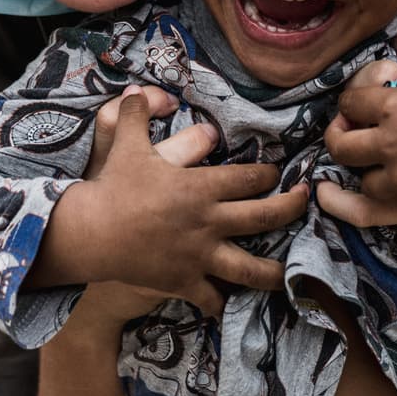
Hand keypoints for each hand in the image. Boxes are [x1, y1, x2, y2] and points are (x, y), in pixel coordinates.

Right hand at [48, 86, 306, 315]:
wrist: (92, 232)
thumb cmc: (113, 186)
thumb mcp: (126, 143)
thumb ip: (136, 114)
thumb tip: (134, 88)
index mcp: (202, 187)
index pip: (250, 178)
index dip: (269, 174)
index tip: (277, 174)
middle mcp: (210, 222)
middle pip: (264, 217)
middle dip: (290, 208)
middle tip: (304, 202)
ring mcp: (200, 255)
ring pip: (250, 269)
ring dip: (273, 272)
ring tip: (288, 275)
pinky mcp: (184, 281)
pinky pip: (210, 298)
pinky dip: (219, 304)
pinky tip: (227, 306)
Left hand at [324, 12, 396, 212]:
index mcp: (393, 107)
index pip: (350, 103)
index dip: (352, 101)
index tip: (359, 103)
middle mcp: (390, 143)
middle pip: (340, 144)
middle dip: (339, 134)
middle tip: (347, 131)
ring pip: (359, 176)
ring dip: (362, 166)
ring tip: (371, 158)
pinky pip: (374, 206)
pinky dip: (363, 197)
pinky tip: (355, 188)